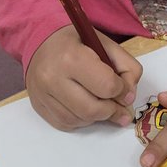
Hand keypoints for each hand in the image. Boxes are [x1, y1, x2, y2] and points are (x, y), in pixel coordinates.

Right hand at [26, 25, 141, 130]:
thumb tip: (128, 98)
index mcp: (72, 57)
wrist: (41, 42)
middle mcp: (53, 77)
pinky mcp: (38, 105)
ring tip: (102, 104)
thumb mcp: (107, 44)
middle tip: (119, 107)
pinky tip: (85, 107)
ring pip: (79, 120)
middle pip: (92, 109)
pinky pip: (65, 124)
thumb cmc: (77, 43)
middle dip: (112, 111)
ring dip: (97, 117)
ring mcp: (42, 94)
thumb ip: (127, 67)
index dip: (123, 92)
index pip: (107, 86)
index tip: (124, 90)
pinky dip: (81, 120)